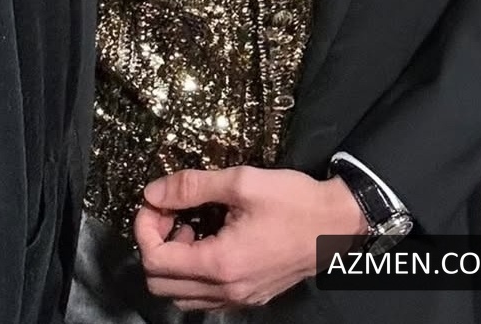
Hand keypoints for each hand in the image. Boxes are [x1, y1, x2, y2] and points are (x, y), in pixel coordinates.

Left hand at [134, 166, 366, 312]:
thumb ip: (190, 187)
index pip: (155, 260)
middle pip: (160, 284)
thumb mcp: (240, 182)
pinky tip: (207, 238)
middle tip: (169, 212)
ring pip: (181, 295)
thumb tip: (152, 192)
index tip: (155, 202)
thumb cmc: (292, 200)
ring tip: (188, 225)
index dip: (144, 228)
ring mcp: (239, 298)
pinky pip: (205, 296)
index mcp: (221, 264)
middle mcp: (227, 291)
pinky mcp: (250, 296)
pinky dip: (193, 271)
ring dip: (173, 261)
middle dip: (154, 244)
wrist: (336, 223)